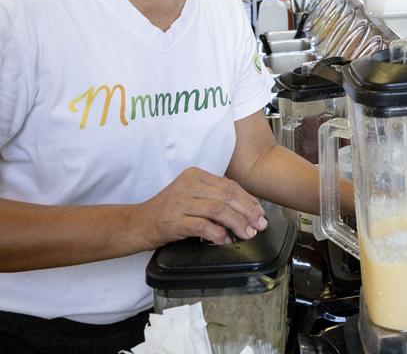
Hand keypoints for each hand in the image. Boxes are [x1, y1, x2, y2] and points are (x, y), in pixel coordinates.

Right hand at [134, 167, 267, 247]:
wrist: (137, 224)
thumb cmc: (168, 212)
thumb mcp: (192, 196)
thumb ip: (215, 198)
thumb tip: (247, 210)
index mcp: (196, 175)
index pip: (230, 185)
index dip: (248, 200)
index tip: (260, 213)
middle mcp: (188, 184)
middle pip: (227, 195)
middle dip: (247, 211)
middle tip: (259, 225)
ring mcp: (180, 202)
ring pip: (218, 209)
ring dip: (237, 223)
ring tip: (247, 234)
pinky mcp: (173, 220)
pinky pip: (202, 225)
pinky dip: (217, 234)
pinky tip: (224, 240)